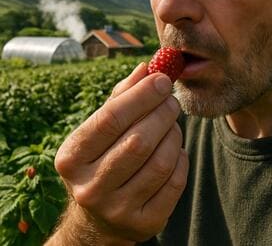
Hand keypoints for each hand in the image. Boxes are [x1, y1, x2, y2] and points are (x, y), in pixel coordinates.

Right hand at [54, 63, 188, 242]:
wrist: (99, 216)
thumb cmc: (102, 158)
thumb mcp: (101, 129)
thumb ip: (121, 97)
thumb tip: (146, 68)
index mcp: (72, 158)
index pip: (110, 119)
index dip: (141, 95)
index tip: (162, 78)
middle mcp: (89, 187)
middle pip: (139, 141)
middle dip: (163, 113)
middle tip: (172, 100)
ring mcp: (117, 210)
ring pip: (161, 161)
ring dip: (174, 134)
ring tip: (172, 124)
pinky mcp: (144, 223)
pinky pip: (175, 182)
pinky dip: (181, 158)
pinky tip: (175, 150)